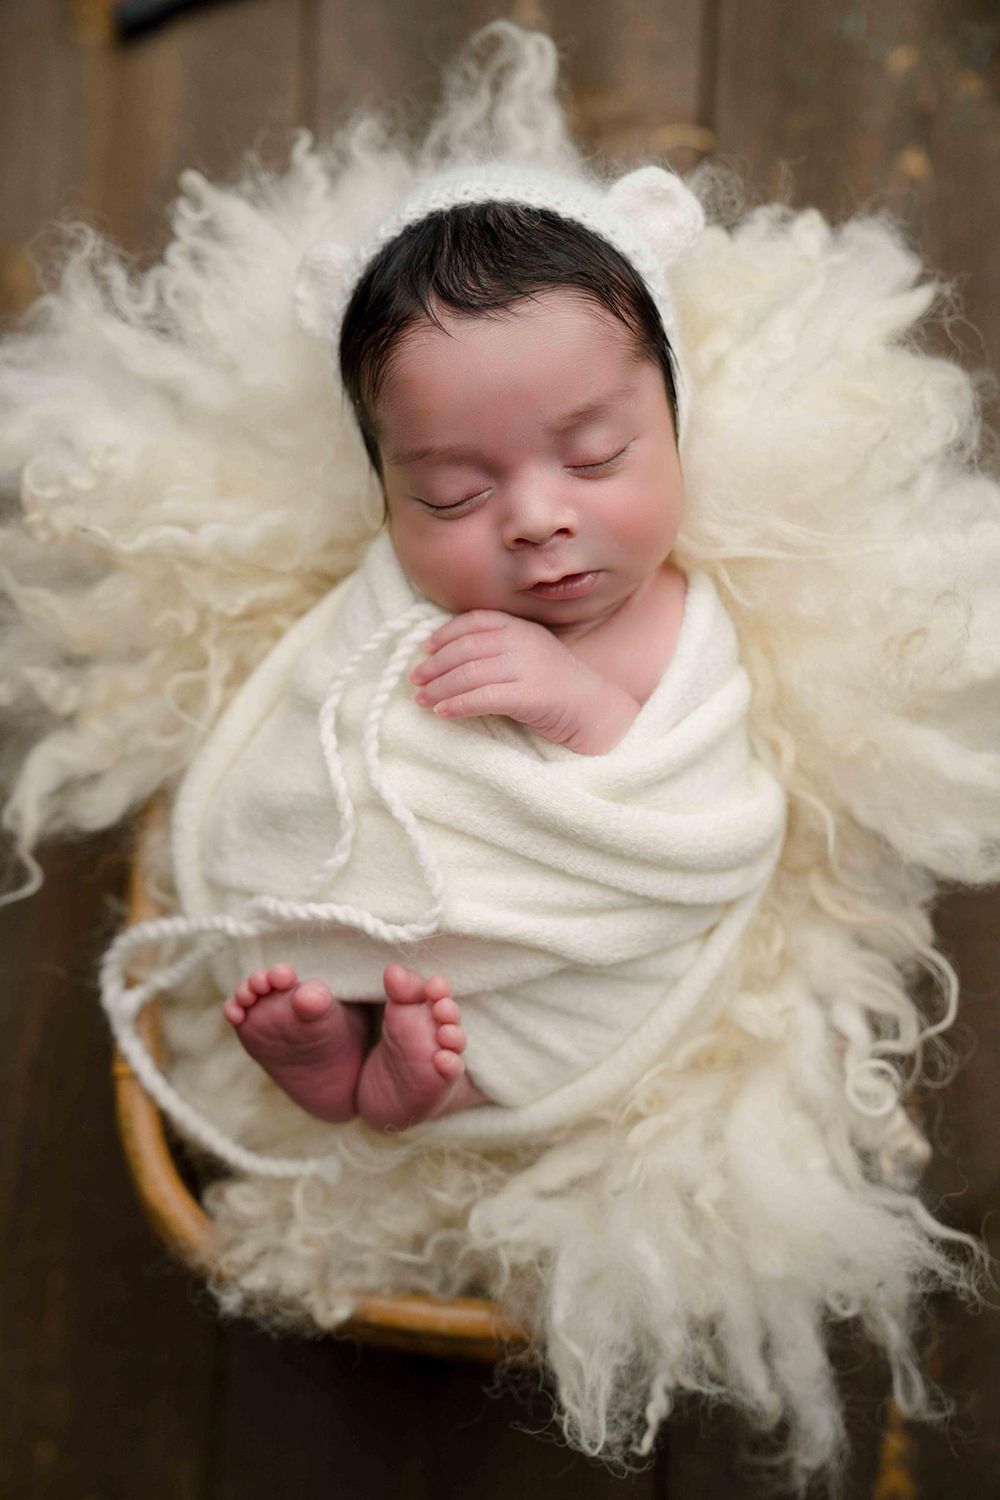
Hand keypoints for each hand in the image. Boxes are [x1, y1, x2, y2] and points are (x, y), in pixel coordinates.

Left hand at [407, 609, 639, 752]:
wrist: (595, 709)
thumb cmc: (557, 684)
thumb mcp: (529, 653)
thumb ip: (499, 647)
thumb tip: (451, 656)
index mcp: (521, 627)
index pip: (475, 621)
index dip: (445, 634)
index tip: (425, 649)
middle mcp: (522, 642)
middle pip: (466, 649)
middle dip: (435, 665)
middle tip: (414, 679)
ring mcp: (526, 667)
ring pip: (469, 674)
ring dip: (439, 688)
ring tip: (421, 700)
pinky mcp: (528, 696)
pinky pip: (483, 698)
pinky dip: (458, 704)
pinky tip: (443, 712)